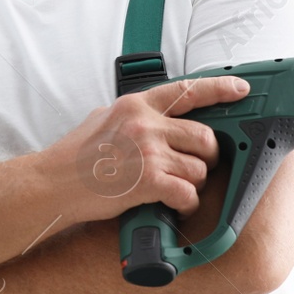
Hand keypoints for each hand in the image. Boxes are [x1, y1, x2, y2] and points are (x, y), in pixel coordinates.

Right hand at [42, 74, 249, 224]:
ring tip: (175, 188)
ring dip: (194, 183)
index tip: (241, 89)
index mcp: (136, 105)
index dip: (220, 88)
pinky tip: (173, 204)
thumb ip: (134, 114)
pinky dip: (185, 203)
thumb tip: (156, 117)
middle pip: (204, 137)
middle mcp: (145, 124)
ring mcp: (148, 152)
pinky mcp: (148, 181)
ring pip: (199, 168)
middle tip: (195, 166)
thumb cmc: (75, 156)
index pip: (188, 90)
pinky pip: (187, 193)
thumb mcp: (103, 118)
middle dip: (207, 156)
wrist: (53, 183)